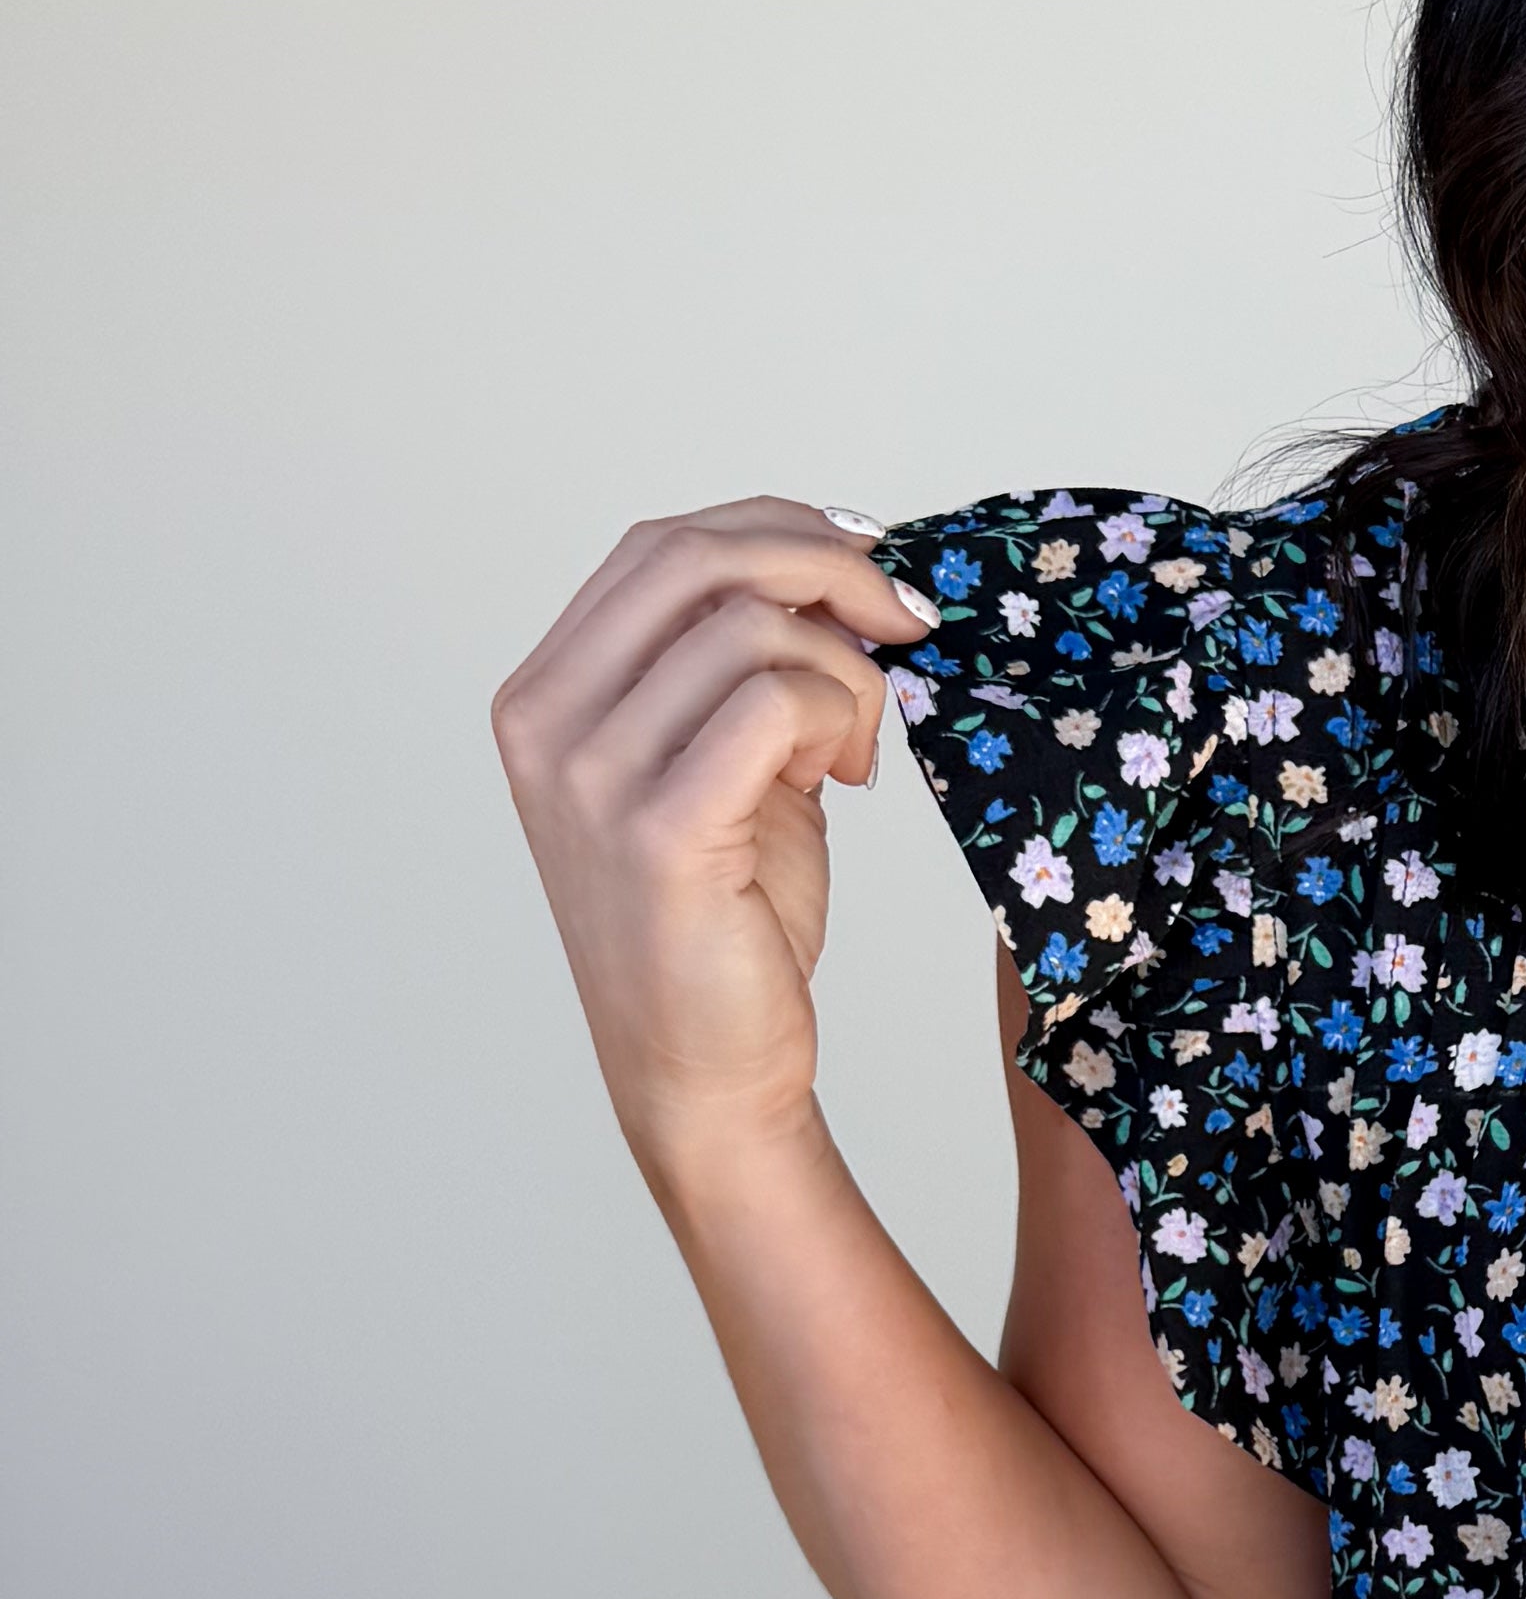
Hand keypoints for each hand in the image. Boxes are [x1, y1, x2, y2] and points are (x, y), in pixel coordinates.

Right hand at [492, 501, 934, 1202]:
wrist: (707, 1069)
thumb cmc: (725, 922)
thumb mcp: (727, 763)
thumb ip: (746, 668)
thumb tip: (843, 572)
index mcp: (547, 694)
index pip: (659, 547)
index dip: (776, 529)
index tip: (868, 560)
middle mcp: (548, 724)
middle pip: (694, 560)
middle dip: (826, 566)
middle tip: (905, 618)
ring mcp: (591, 777)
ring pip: (750, 631)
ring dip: (845, 674)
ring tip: (857, 750)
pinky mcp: (658, 831)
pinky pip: (775, 703)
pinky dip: (840, 718)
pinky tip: (848, 778)